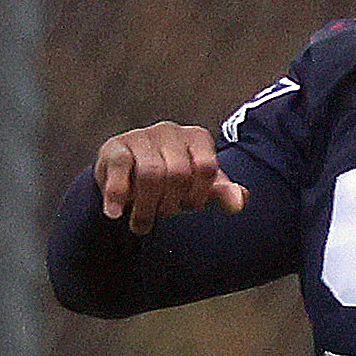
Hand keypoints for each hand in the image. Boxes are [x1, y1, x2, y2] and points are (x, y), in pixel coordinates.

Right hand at [94, 123, 249, 233]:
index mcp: (197, 138)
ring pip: (151, 175)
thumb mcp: (200, 190)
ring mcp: (142, 136)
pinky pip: (120, 170)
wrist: (129, 182)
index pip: (206, 168)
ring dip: (147, 208)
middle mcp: (170, 131)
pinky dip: (117, 195)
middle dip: (172, 204)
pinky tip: (115, 214)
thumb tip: (240, 201)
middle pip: (179, 174)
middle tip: (163, 214)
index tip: (189, 205)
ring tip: (141, 223)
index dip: (199, 195)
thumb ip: (221, 193)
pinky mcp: (115, 147)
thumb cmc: (173, 184)